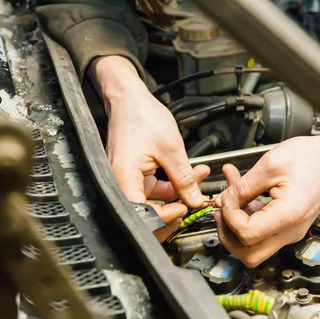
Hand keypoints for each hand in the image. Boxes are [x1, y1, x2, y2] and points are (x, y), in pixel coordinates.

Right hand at [89, 56, 208, 240]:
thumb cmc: (142, 116)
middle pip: (147, 212)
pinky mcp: (134, 175)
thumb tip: (195, 200)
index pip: (143, 215)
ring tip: (199, 177)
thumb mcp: (171, 149)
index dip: (165, 217)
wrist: (129, 98)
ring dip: (178, 192)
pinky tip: (189, 175)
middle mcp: (121, 183)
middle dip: (174, 208)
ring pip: (155, 199)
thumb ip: (184, 178)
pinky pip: (154, 188)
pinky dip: (172, 184)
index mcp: (124, 178)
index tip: (184, 209)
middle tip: (192, 203)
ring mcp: (127, 180)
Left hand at [214, 132, 319, 266]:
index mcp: (287, 216)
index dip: (230, 217)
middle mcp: (290, 231)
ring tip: (229, 199)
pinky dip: (247, 217)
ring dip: (235, 227)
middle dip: (228, 236)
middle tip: (221, 214)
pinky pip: (262, 231)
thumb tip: (223, 200)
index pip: (246, 235)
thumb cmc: (313, 158)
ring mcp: (290, 231)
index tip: (227, 200)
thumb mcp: (270, 165)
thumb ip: (242, 186)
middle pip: (249, 255)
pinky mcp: (288, 225)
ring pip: (253, 246)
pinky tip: (241, 194)